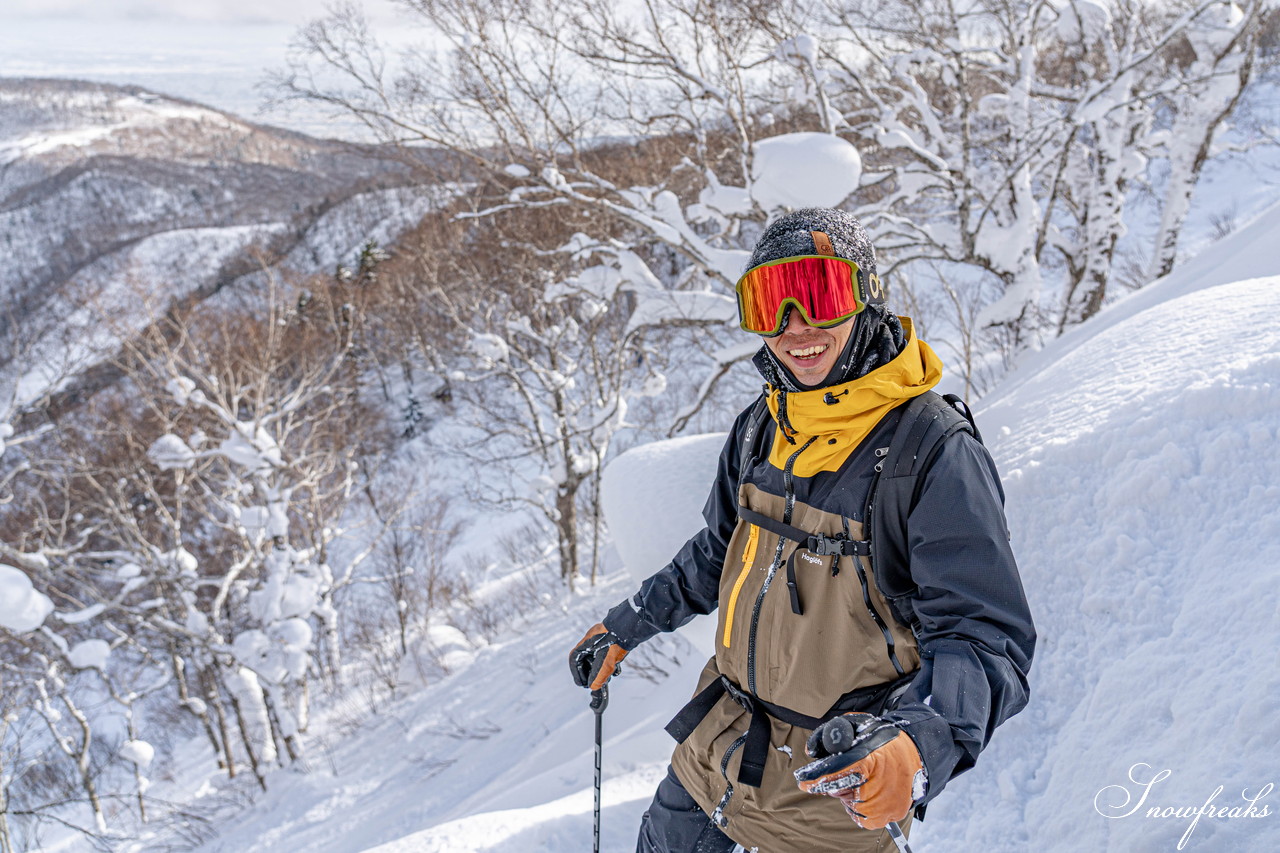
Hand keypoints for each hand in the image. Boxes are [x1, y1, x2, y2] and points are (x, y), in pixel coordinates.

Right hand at [568, 622, 627, 689]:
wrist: (633, 624)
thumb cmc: (617, 641)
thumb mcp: (607, 662)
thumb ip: (599, 676)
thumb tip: (593, 687)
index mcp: (586, 643)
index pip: (575, 659)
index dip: (577, 673)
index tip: (582, 684)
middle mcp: (591, 638)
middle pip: (585, 658)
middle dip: (590, 672)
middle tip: (594, 682)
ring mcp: (601, 636)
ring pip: (597, 656)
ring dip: (600, 668)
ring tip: (607, 676)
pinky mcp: (611, 636)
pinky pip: (606, 651)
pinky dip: (609, 661)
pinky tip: (616, 668)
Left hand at [794, 713, 925, 829]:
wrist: (916, 752)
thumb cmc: (883, 739)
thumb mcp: (857, 724)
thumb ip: (830, 734)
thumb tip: (811, 751)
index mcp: (868, 759)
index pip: (835, 772)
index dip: (816, 777)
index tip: (803, 781)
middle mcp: (877, 785)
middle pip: (838, 790)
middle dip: (834, 781)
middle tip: (851, 770)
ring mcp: (885, 804)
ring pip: (848, 803)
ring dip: (848, 792)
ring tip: (865, 777)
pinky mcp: (890, 815)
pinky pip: (862, 815)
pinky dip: (860, 804)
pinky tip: (870, 789)